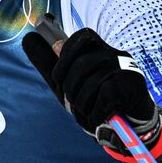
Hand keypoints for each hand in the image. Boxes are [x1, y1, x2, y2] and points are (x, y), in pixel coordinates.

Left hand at [22, 23, 161, 144]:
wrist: (133, 125)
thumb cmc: (99, 103)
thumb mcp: (72, 85)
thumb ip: (52, 65)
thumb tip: (28, 38)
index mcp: (100, 50)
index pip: (81, 37)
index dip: (64, 57)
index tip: (58, 79)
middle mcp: (115, 54)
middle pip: (81, 64)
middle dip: (69, 89)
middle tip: (73, 104)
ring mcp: (126, 68)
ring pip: (91, 83)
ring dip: (82, 105)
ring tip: (87, 113)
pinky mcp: (132, 83)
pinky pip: (104, 96)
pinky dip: (96, 113)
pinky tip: (100, 117)